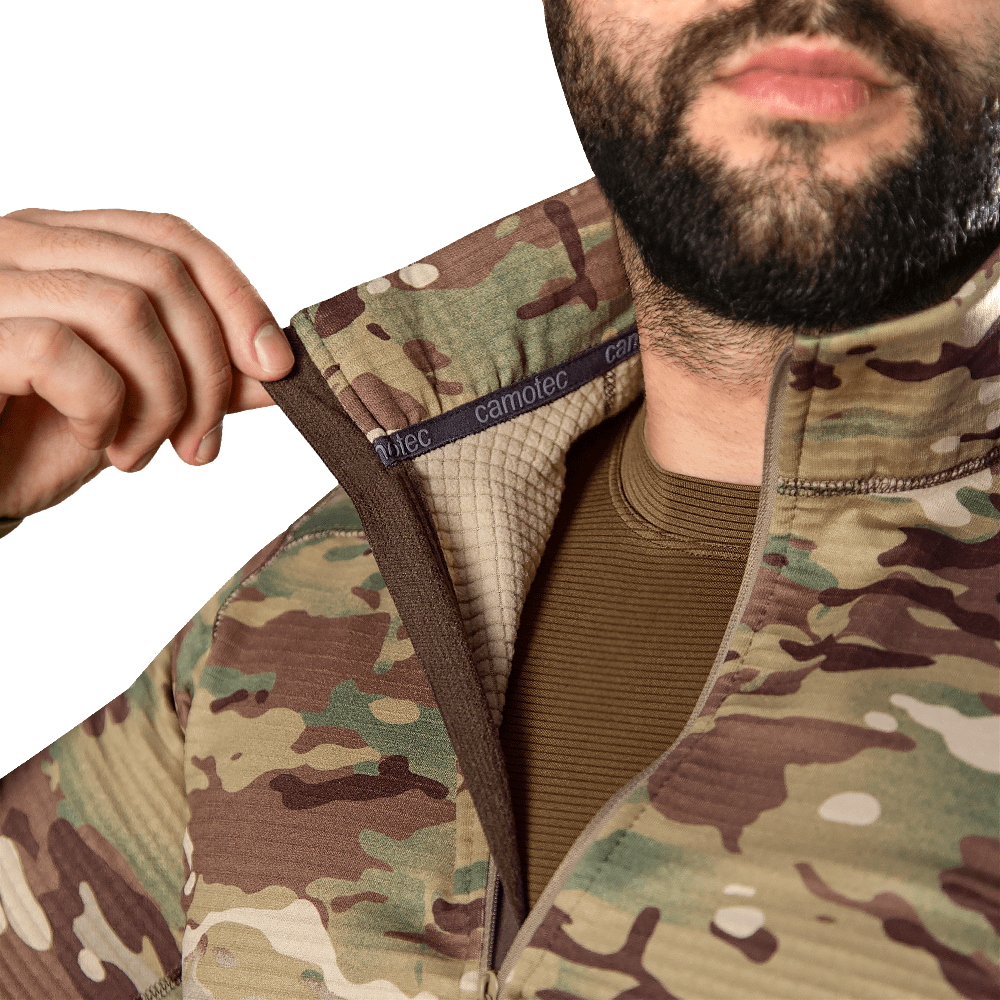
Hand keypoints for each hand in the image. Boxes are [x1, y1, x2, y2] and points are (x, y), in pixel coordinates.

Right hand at [0, 208, 294, 520]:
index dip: (239, 301)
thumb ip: (203, 377)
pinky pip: (63, 353)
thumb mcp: (138, 403)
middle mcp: (23, 244)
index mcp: (66, 244)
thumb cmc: (34, 436)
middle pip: (163, 274)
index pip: (173, 239)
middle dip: (208, 369)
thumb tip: (279, 368)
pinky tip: (94, 442)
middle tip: (201, 443)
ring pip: (125, 310)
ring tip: (141, 452)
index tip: (277, 368)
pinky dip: (102, 410)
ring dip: (160, 400)